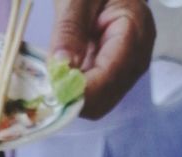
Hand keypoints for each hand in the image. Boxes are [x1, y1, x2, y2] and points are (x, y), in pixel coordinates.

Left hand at [50, 0, 154, 120]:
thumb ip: (70, 29)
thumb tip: (61, 66)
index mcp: (135, 33)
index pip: (109, 78)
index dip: (81, 93)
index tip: (51, 92)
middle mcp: (136, 58)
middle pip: (104, 99)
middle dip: (74, 99)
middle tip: (45, 87)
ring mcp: (126, 69)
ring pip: (97, 103)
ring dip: (71, 98)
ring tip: (51, 79)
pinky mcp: (113, 74)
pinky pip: (93, 94)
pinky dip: (74, 92)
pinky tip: (60, 77)